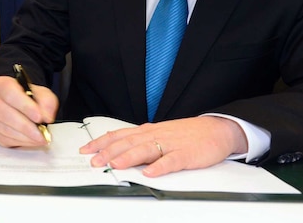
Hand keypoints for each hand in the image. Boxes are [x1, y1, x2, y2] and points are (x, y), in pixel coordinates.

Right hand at [0, 75, 58, 146]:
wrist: (18, 102)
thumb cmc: (27, 96)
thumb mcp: (41, 93)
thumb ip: (47, 102)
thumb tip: (46, 116)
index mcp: (3, 84)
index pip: (10, 94)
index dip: (25, 107)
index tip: (39, 117)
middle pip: (5, 114)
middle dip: (25, 127)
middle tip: (41, 134)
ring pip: (4, 129)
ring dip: (24, 137)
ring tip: (39, 138)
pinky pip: (4, 139)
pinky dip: (19, 142)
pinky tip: (30, 140)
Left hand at [79, 116, 247, 176]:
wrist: (217, 129)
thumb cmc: (186, 134)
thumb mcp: (159, 134)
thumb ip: (140, 141)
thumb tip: (117, 148)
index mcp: (148, 131)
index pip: (119, 135)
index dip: (102, 142)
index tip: (86, 150)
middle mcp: (156, 135)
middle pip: (129, 142)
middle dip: (109, 152)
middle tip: (94, 161)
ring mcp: (171, 144)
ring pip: (146, 150)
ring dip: (129, 157)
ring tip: (115, 165)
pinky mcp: (186, 154)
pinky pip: (172, 160)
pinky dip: (160, 166)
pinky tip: (150, 173)